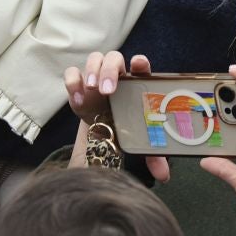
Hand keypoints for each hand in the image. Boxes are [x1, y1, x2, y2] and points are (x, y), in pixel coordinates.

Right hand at [62, 51, 170, 181]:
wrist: (102, 127)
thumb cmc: (126, 127)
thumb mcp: (138, 139)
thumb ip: (153, 155)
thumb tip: (163, 176)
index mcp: (136, 82)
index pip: (140, 66)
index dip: (140, 62)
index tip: (139, 63)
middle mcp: (117, 74)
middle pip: (114, 59)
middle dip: (110, 70)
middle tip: (106, 89)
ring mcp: (96, 75)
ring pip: (94, 59)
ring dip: (91, 71)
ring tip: (91, 88)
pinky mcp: (78, 82)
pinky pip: (72, 73)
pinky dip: (73, 82)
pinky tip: (77, 99)